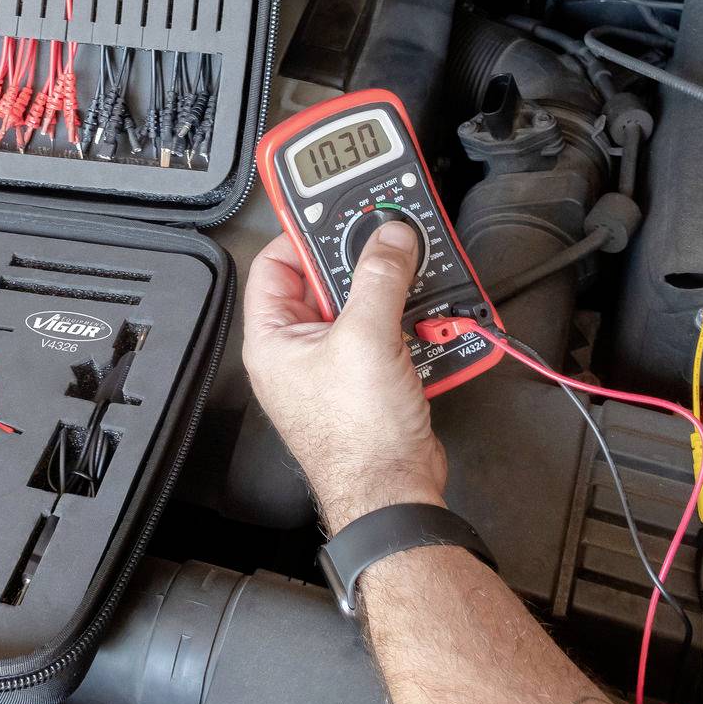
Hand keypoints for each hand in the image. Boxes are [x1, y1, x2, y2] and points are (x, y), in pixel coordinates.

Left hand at [242, 223, 445, 531]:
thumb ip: (379, 278)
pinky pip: (385, 333)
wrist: (394, 492)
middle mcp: (298, 352)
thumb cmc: (359, 439)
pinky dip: (408, 321)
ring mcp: (334, 366)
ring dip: (392, 291)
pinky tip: (428, 316)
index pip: (274, 264)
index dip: (302, 233)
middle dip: (360, 261)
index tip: (335, 211)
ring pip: (360, 306)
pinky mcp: (369, 379)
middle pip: (323, 281)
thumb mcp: (367, 338)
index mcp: (274, 339)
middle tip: (387, 240)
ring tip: (414, 277)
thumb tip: (388, 237)